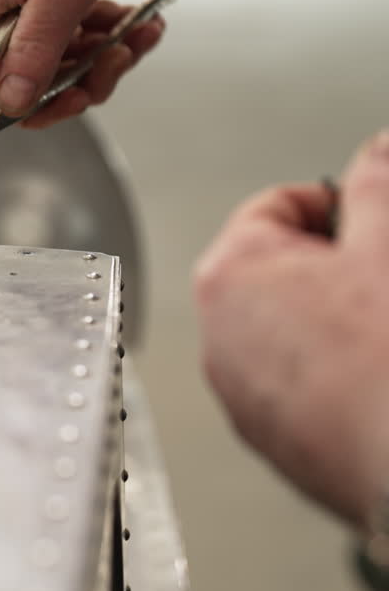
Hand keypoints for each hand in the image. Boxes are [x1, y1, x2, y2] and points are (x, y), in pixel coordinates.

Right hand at [0, 0, 164, 124]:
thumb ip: (37, 51)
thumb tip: (13, 105)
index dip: (37, 102)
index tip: (79, 99)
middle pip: (30, 71)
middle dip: (84, 72)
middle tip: (120, 57)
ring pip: (57, 49)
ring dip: (102, 50)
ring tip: (138, 33)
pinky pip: (68, 22)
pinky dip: (103, 25)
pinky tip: (133, 18)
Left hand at [194, 132, 388, 527]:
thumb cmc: (385, 362)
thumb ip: (377, 183)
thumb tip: (376, 152)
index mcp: (228, 276)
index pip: (273, 207)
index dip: (332, 200)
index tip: (371, 206)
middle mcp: (217, 336)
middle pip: (277, 270)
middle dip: (336, 263)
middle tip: (384, 268)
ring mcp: (241, 393)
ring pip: (288, 330)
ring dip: (335, 318)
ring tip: (380, 325)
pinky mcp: (273, 438)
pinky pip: (299, 382)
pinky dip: (334, 370)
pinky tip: (374, 372)